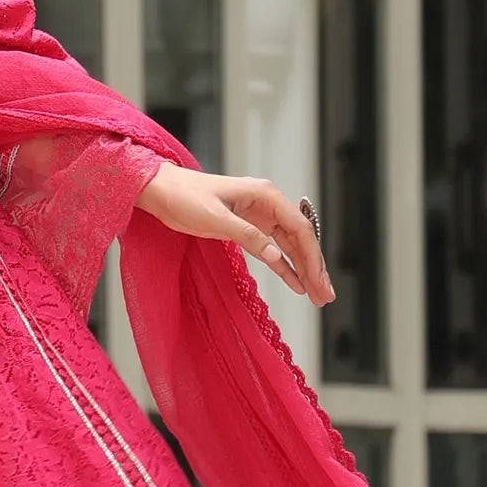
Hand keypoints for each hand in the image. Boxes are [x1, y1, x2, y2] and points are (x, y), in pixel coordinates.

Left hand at [135, 163, 333, 305]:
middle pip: (300, 239)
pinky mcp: (248, 226)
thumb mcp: (216, 219)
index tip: (318, 282)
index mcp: (265, 194)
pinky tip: (296, 284)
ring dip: (304, 270)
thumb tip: (276, 255)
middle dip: (315, 268)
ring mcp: (260, 215)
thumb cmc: (184, 198)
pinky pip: (274, 249)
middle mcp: (268, 203)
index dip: (312, 257)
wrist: (161, 190)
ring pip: (290, 246)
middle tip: (325, 296)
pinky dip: (285, 266)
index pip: (299, 228)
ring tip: (317, 295)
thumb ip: (248, 236)